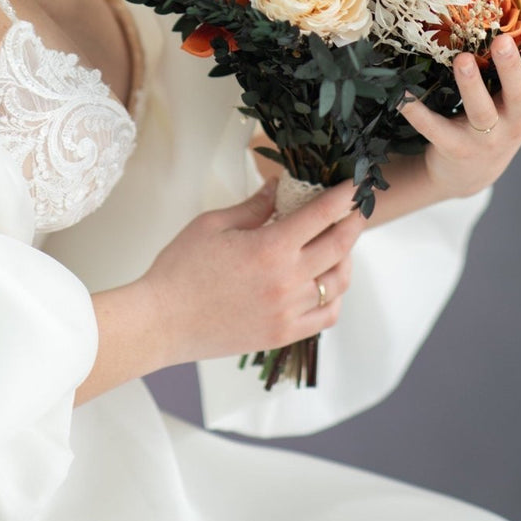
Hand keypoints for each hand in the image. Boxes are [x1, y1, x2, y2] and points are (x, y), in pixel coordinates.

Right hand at [143, 177, 366, 365]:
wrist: (162, 321)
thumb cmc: (181, 269)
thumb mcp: (214, 224)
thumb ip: (254, 206)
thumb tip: (280, 187)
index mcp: (270, 248)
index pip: (322, 215)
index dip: (344, 197)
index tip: (355, 185)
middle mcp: (287, 281)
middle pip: (339, 247)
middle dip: (354, 223)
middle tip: (357, 209)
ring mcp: (288, 312)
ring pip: (338, 283)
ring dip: (346, 259)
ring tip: (340, 244)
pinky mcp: (283, 334)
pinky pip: (326, 316)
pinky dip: (334, 297)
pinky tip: (326, 282)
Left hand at [395, 18, 520, 200]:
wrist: (470, 172)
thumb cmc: (508, 115)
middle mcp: (514, 120)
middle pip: (520, 95)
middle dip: (512, 69)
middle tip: (502, 41)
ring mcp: (485, 136)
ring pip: (480, 112)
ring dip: (470, 85)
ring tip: (461, 59)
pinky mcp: (453, 146)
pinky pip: (436, 129)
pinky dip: (419, 113)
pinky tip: (404, 97)